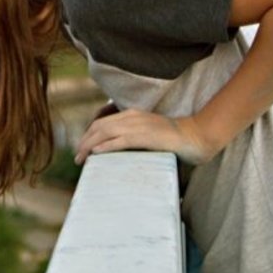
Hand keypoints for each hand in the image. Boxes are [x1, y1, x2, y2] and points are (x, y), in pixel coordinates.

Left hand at [75, 110, 215, 165]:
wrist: (195, 136)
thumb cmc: (174, 139)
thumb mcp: (149, 134)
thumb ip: (134, 137)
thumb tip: (118, 150)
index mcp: (132, 114)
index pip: (102, 123)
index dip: (88, 135)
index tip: (82, 149)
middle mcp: (132, 117)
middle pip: (99, 127)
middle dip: (84, 141)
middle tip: (77, 157)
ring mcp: (138, 125)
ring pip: (105, 133)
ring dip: (90, 146)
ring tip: (82, 158)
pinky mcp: (145, 137)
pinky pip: (120, 141)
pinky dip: (105, 146)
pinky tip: (96, 154)